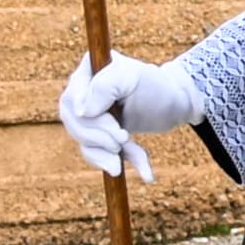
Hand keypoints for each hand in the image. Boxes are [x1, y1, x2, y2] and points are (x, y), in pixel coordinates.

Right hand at [57, 49, 199, 182]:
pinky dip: (111, 162)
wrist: (172, 103)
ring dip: (106, 151)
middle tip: (124, 137)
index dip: (90, 119)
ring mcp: (87, 114)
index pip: (72, 99)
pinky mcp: (97, 133)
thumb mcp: (133, 77)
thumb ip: (104, 86)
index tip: (116, 128)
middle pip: (74, 123)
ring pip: (82, 141)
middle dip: (100, 136)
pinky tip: (142, 172)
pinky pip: (93, 153)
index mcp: (87, 72)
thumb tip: (81, 112)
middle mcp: (81, 92)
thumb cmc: (154, 85)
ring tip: (129, 146)